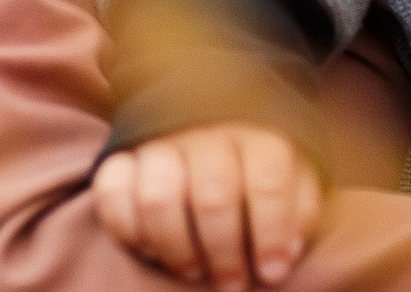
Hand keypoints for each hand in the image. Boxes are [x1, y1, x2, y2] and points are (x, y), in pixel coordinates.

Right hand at [92, 123, 323, 288]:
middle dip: (223, 251)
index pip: (267, 180)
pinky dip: (128, 230)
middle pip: (212, 195)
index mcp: (258, 136)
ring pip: (158, 197)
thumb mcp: (294, 183)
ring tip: (193, 272)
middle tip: (232, 285)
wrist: (213, 135)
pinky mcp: (121, 158)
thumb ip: (299, 212)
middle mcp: (207, 133)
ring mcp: (160, 143)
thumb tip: (289, 251)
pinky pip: (111, 193)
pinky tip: (150, 251)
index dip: (271, 233)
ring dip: (176, 247)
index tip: (272, 272)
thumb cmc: (259, 175)